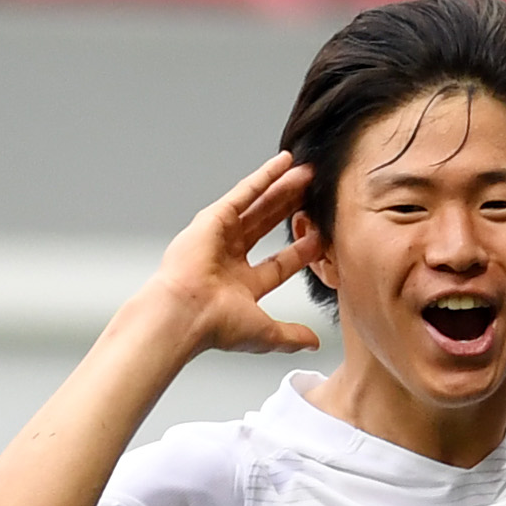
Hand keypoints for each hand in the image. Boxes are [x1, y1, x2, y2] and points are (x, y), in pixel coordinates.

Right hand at [138, 153, 323, 356]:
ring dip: (283, 188)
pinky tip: (284, 162)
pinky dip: (265, 176)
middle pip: (269, 227)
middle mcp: (229, 258)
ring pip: (259, 205)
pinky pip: (245, 191)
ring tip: (307, 173)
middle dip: (292, 209)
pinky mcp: (214, 218)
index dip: (301, 250)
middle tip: (314, 193)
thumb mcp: (264, 332)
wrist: (185, 313)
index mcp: (240, 285)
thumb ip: (291, 335)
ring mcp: (220, 236)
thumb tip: (313, 343)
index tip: (320, 236)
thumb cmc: (215, 326)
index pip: (279, 263)